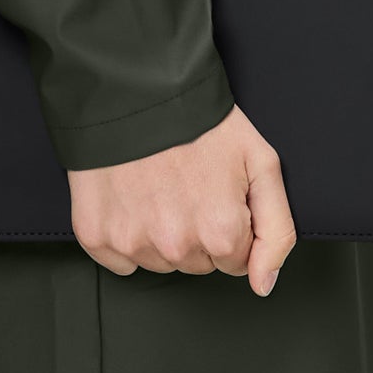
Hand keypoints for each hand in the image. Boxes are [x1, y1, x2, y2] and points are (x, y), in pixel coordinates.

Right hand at [67, 103, 295, 296]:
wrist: (134, 88)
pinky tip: (132, 198)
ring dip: (163, 233)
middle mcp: (175, 246)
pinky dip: (127, 234)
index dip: (230, 224)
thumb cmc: (201, 121)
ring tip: (160, 185)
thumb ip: (276, 231)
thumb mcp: (262, 163)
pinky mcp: (96, 236)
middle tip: (189, 183)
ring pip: (161, 262)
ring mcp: (132, 243)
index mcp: (220, 232)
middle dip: (198, 230)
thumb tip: (262, 285)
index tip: (218, 191)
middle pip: (198, 263)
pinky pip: (121, 261)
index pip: (236, 262)